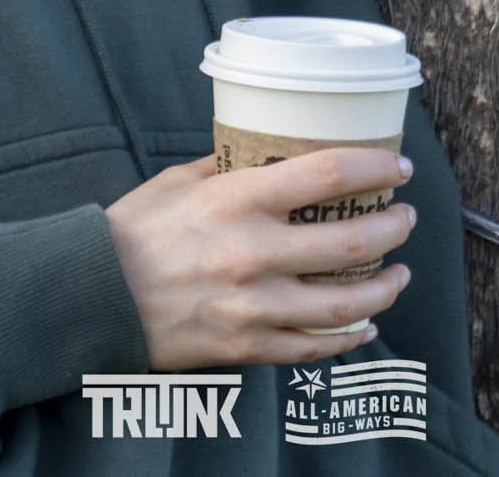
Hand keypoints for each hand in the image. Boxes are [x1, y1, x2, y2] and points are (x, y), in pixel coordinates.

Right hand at [104, 148, 416, 369]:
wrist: (92, 298)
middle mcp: (254, 253)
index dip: (375, 168)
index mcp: (238, 201)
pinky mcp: (246, 346)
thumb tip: (271, 152)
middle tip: (406, 218)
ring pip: (345, 304)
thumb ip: (231, 168)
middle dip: (394, 228)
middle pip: (352, 241)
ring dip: (385, 288)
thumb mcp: (180, 180)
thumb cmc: (133, 232)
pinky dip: (348, 338)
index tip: (399, 168)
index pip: (328, 175)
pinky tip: (364, 326)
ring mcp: (254, 306)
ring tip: (400, 274)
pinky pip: (312, 346)